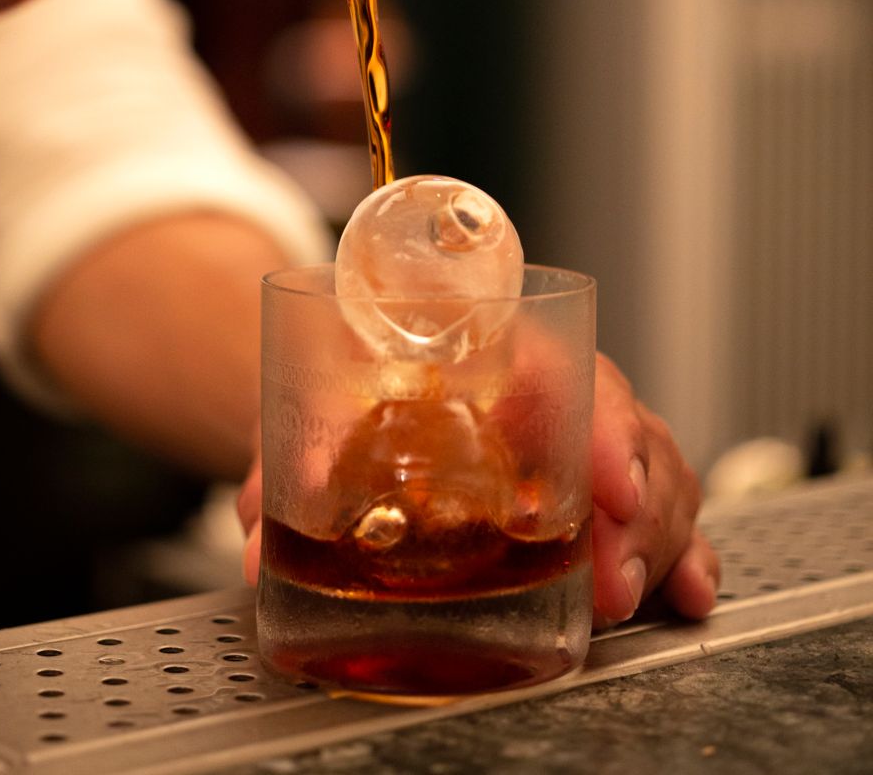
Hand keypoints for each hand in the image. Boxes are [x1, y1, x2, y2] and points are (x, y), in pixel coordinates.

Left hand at [237, 351, 720, 625]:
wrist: (350, 367)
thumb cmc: (345, 370)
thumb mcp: (310, 401)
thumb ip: (288, 461)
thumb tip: (259, 538)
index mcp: (483, 342)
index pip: (564, 367)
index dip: (603, 427)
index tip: (612, 488)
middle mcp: (538, 385)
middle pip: (622, 429)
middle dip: (634, 510)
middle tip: (609, 579)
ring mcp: (565, 432)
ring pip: (650, 469)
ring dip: (654, 539)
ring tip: (629, 597)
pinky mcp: (577, 480)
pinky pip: (650, 507)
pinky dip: (673, 551)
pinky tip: (680, 588)